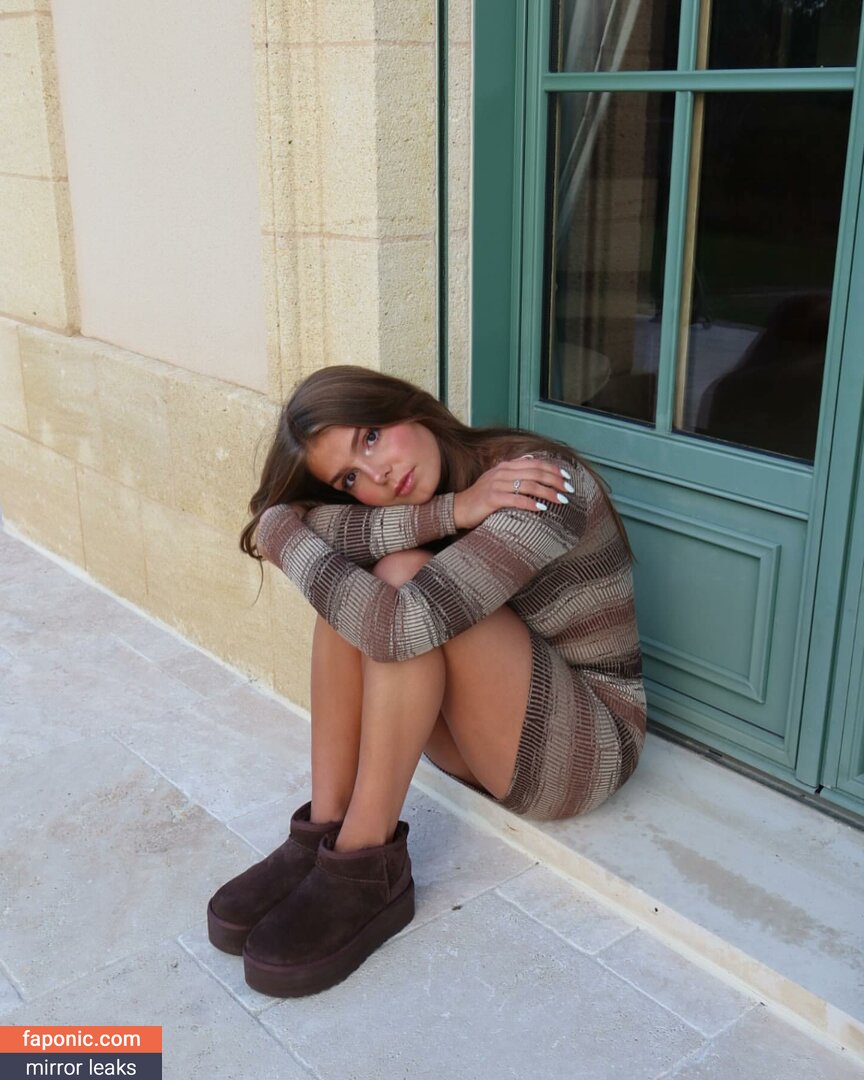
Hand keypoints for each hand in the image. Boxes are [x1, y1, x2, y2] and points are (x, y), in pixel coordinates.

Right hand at [452, 458, 574, 529]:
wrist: (459, 508)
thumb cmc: (482, 498)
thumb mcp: (499, 481)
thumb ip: (515, 473)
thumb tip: (534, 463)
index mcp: (506, 466)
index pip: (535, 463)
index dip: (553, 469)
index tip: (568, 478)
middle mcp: (502, 472)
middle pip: (535, 472)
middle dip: (555, 480)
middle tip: (569, 489)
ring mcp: (496, 484)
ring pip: (528, 484)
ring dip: (547, 492)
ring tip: (561, 500)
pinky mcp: (491, 498)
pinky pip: (515, 499)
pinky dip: (530, 503)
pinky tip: (542, 508)